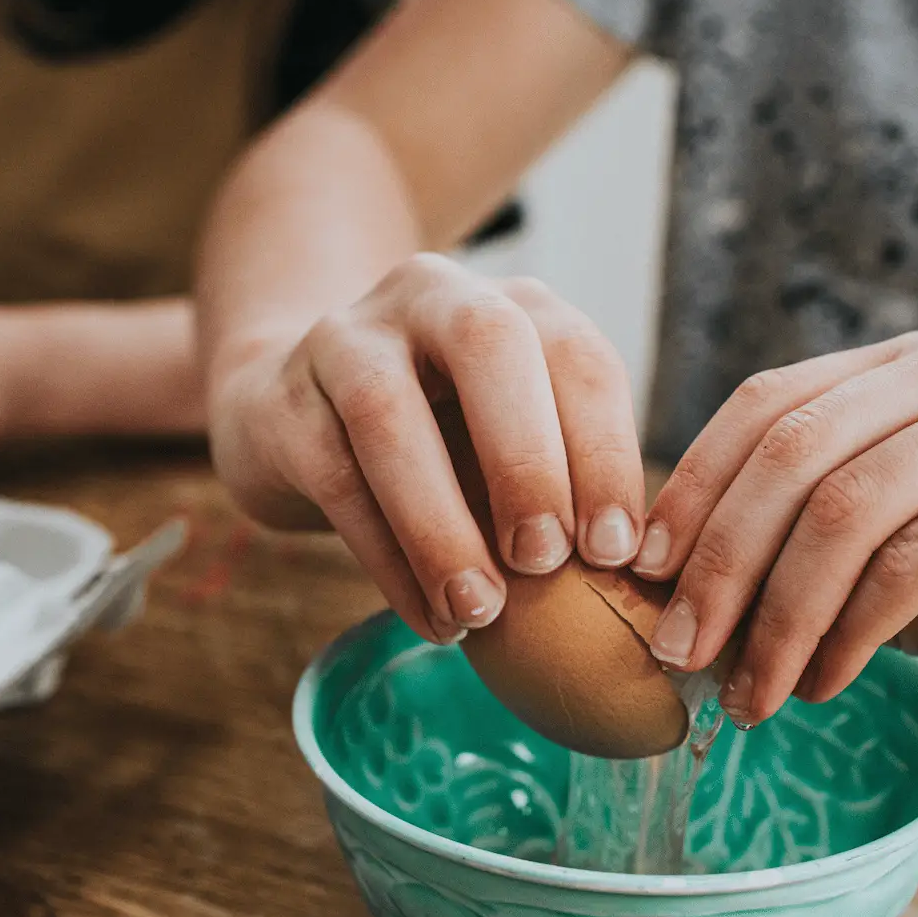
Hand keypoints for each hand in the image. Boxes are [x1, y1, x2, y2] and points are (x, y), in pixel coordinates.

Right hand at [209, 254, 644, 642]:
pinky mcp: (283, 399)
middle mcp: (433, 296)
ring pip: (388, 413)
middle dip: (527, 458)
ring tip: (479, 612)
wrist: (294, 417)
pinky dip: (388, 559)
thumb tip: (633, 582)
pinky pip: (334, 477)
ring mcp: (347, 338)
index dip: (605, 450)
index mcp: (513, 305)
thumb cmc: (437, 444)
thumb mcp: (505, 444)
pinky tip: (429, 620)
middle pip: (488, 344)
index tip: (617, 551)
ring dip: (440, 523)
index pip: (577, 355)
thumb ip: (561, 489)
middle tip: (546, 563)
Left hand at [638, 318, 917, 726]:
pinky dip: (846, 633)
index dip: (691, 490)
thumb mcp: (900, 558)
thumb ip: (809, 548)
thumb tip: (668, 590)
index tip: (638, 577)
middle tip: (674, 654)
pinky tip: (823, 683)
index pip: (769, 405)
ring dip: (774, 618)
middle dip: (717, 564)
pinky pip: (907, 562)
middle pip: (792, 452)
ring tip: (746, 697)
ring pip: (841, 511)